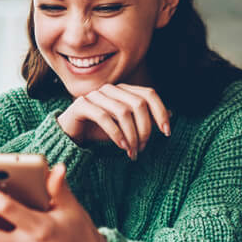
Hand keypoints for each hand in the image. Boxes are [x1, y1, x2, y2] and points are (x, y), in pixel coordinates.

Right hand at [56, 83, 170, 159]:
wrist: (70, 134)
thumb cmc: (99, 130)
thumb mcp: (126, 126)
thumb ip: (145, 119)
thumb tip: (171, 113)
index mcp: (123, 90)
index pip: (149, 94)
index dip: (160, 112)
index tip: (166, 133)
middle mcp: (110, 89)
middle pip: (138, 104)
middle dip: (145, 129)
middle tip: (143, 148)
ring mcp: (95, 95)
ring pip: (123, 112)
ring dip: (131, 135)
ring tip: (132, 152)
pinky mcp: (82, 104)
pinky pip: (104, 117)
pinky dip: (116, 134)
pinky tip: (121, 147)